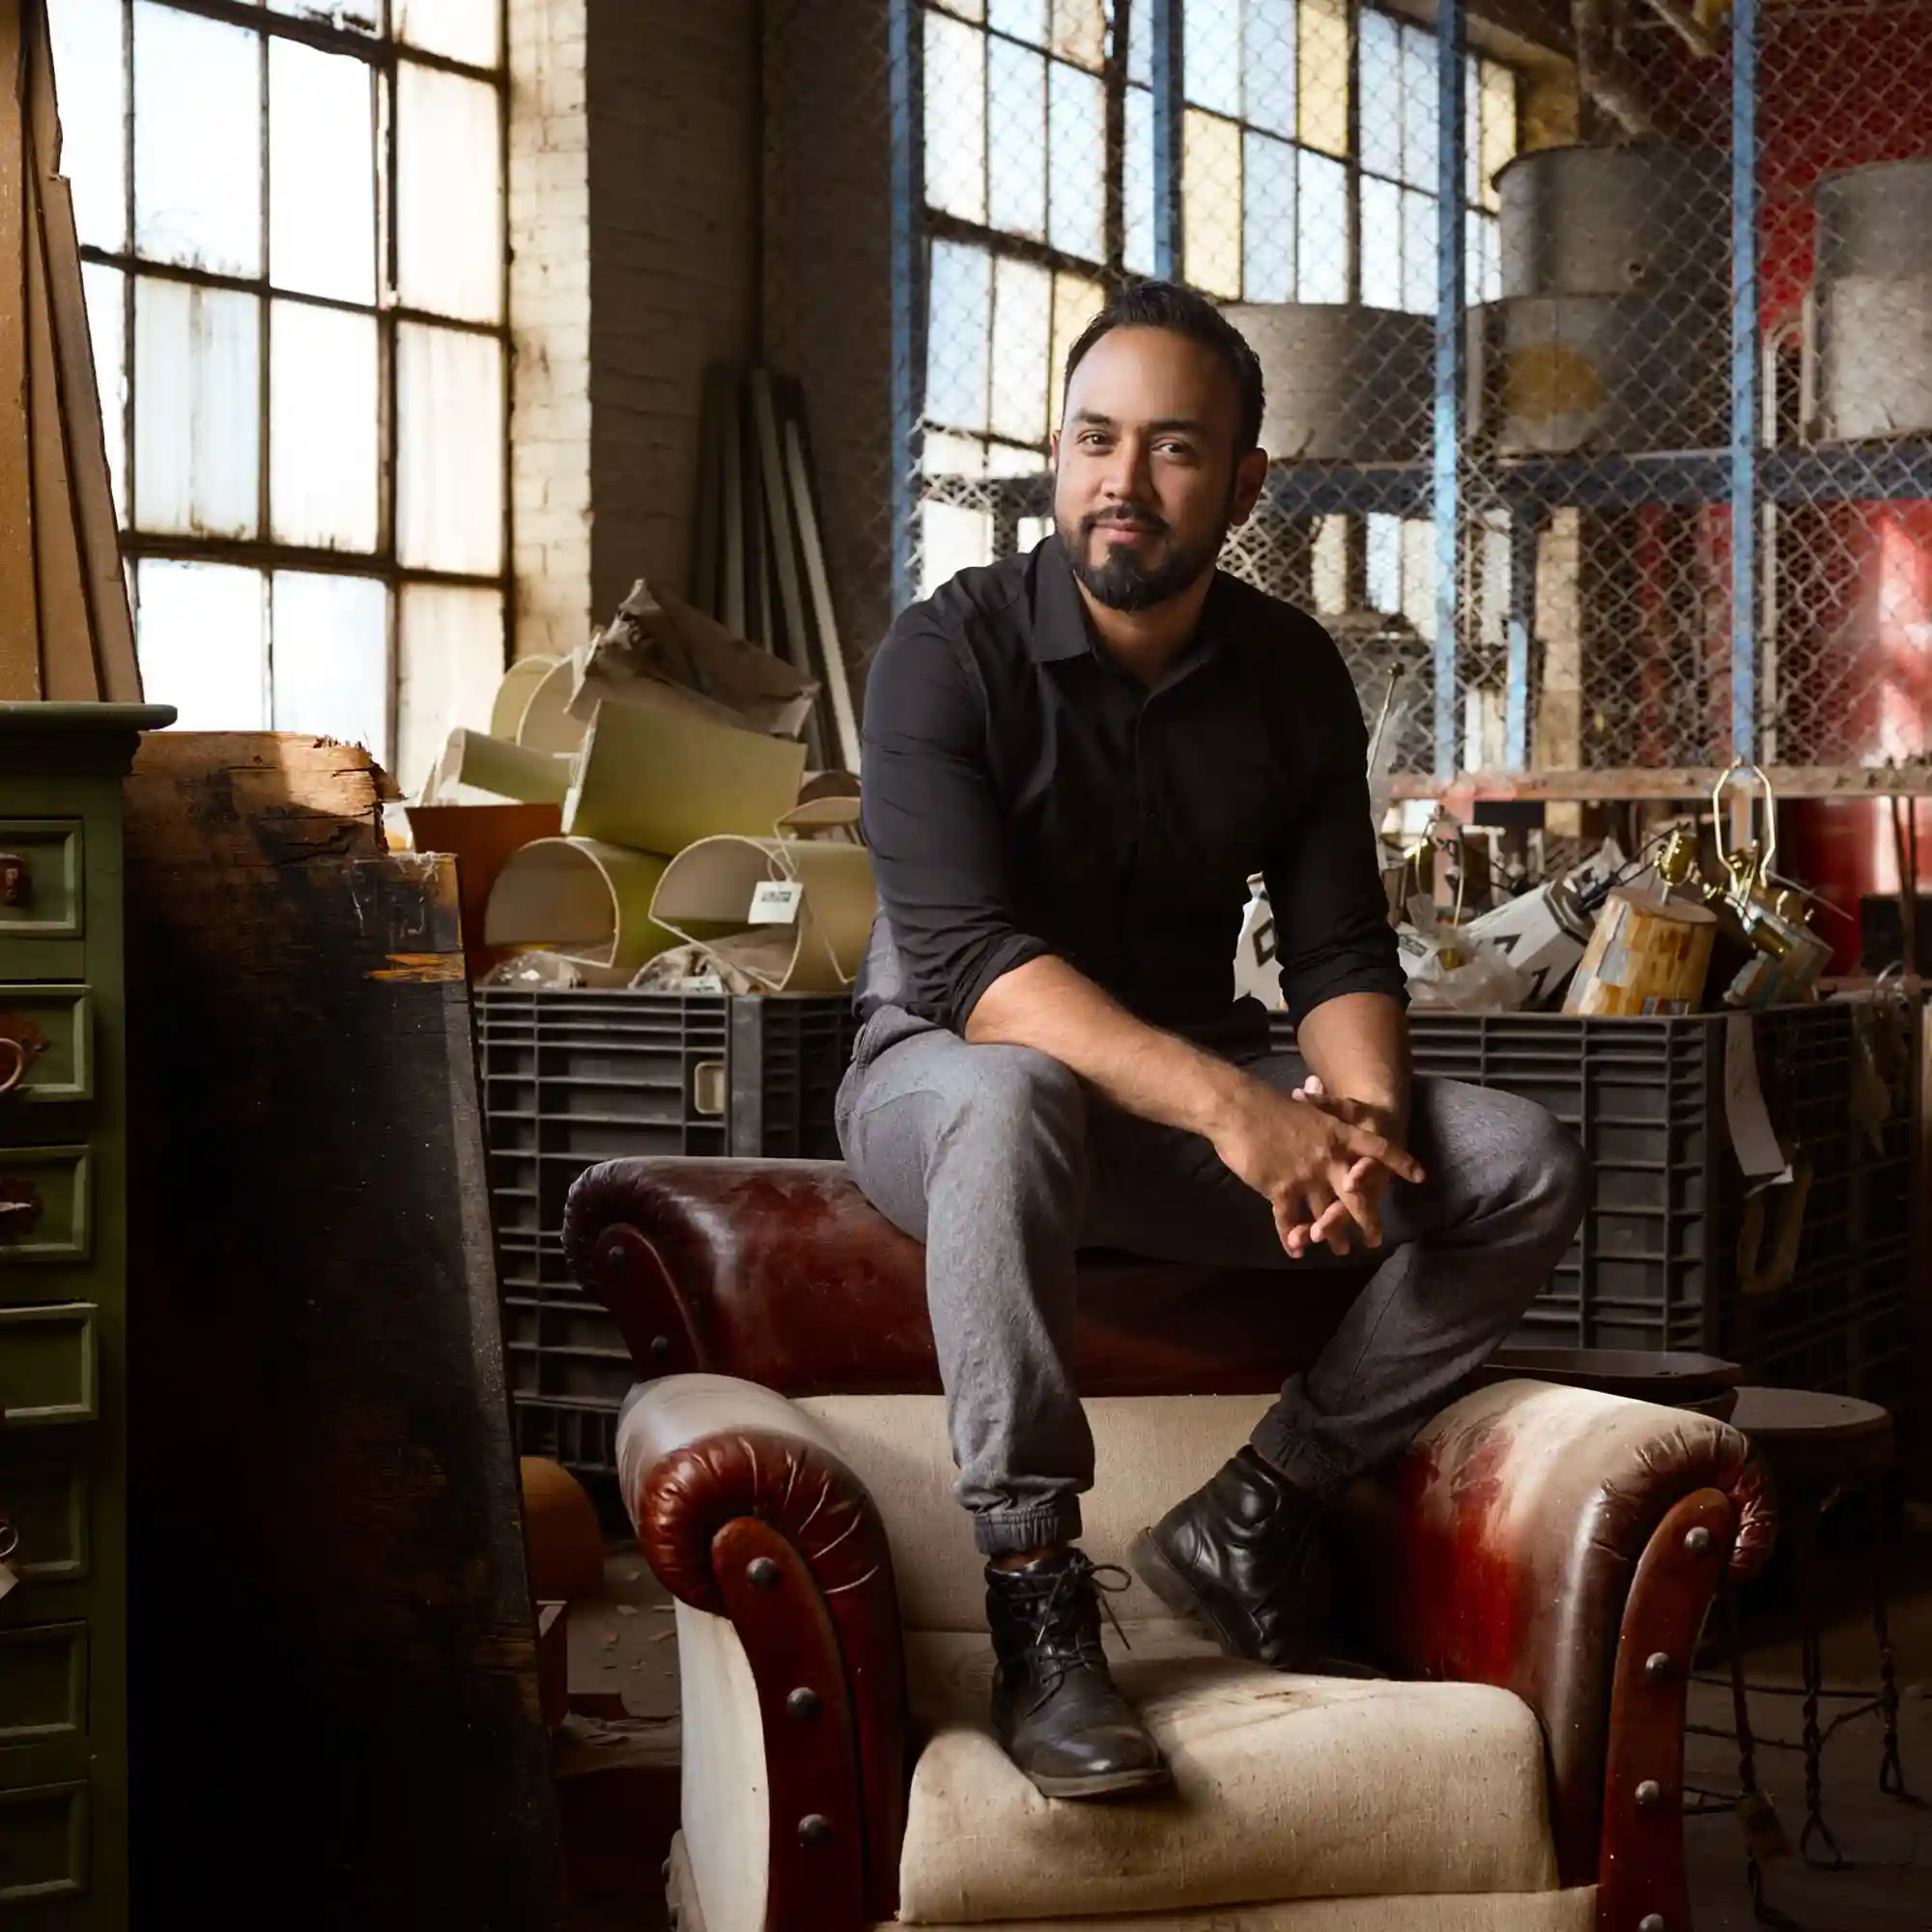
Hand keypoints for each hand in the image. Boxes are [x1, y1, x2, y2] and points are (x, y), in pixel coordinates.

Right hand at [1211, 1075, 1423, 1260]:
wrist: (1238, 1108)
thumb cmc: (1266, 1104)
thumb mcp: (1302, 1106)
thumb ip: (1316, 1109)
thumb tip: (1316, 1089)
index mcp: (1338, 1134)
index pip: (1378, 1149)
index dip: (1399, 1162)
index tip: (1419, 1176)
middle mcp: (1329, 1158)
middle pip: (1356, 1195)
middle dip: (1367, 1220)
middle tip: (1374, 1239)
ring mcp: (1307, 1176)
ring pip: (1327, 1214)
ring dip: (1332, 1234)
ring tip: (1339, 1251)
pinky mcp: (1282, 1189)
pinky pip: (1290, 1221)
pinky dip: (1292, 1238)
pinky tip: (1295, 1251)